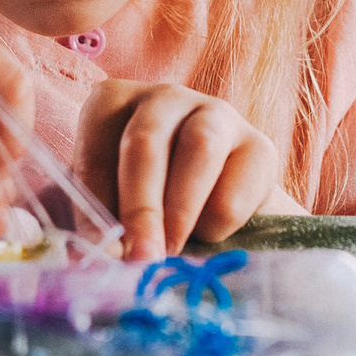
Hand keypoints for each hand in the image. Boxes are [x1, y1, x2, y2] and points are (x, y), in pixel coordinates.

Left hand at [76, 78, 281, 260]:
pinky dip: (219, 222)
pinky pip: (238, 184)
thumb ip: (100, 223)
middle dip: (140, 207)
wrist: (216, 209)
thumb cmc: (148, 203)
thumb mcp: (113, 206)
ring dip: (180, 211)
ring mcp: (217, 114)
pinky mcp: (260, 147)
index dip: (95, 201)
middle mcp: (165, 98)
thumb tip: (102, 257)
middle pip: (146, 141)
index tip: (102, 250)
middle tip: (140, 257)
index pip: (97, 145)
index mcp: (114, 102)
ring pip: (199, 149)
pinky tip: (208, 236)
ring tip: (170, 254)